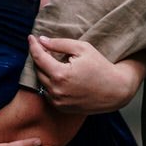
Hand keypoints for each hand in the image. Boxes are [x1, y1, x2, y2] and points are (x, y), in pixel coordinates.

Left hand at [28, 36, 144, 112]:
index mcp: (60, 75)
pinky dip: (50, 83)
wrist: (115, 91)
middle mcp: (56, 91)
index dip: (33, 46)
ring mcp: (58, 101)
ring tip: (55, 61)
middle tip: (45, 48)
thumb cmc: (101, 66)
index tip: (31, 37)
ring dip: (45, 70)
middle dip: (40, 57)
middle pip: (38, 70)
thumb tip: (41, 40)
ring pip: (42, 82)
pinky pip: (48, 92)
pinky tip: (60, 76)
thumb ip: (59, 44)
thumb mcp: (82, 48)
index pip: (39, 57)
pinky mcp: (61, 108)